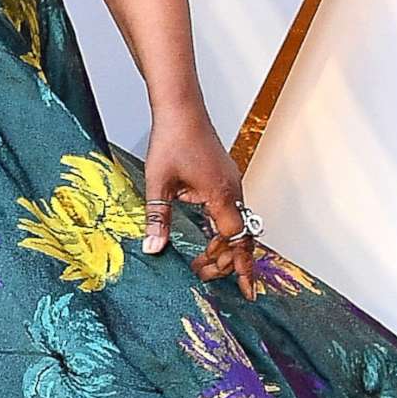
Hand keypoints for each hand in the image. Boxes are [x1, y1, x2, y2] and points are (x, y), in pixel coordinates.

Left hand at [140, 97, 261, 300]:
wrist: (181, 109)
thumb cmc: (172, 140)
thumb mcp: (158, 183)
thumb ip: (157, 218)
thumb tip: (153, 249)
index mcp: (221, 194)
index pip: (236, 239)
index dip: (236, 264)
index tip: (243, 289)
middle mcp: (233, 191)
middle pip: (242, 237)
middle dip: (229, 262)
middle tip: (205, 276)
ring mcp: (232, 184)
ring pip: (238, 225)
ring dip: (225, 247)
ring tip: (205, 263)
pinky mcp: (225, 179)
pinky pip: (232, 212)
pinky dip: (224, 231)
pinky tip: (209, 240)